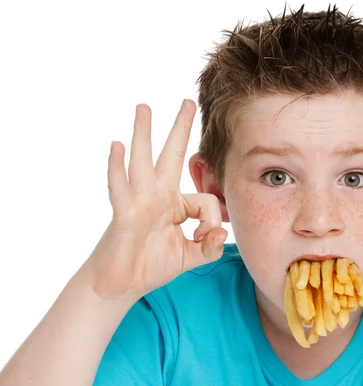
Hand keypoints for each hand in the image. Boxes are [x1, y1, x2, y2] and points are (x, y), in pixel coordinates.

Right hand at [81, 99, 226, 300]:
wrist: (120, 284)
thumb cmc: (151, 265)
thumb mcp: (190, 257)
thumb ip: (209, 247)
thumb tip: (222, 233)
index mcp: (174, 203)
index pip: (206, 198)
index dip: (212, 220)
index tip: (207, 237)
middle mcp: (157, 196)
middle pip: (170, 155)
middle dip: (180, 128)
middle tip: (188, 102)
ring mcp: (139, 202)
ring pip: (143, 161)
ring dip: (144, 133)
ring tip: (144, 107)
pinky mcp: (123, 214)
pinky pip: (120, 187)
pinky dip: (117, 167)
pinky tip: (117, 146)